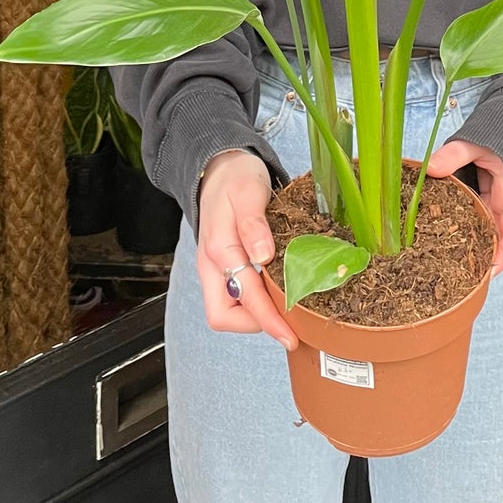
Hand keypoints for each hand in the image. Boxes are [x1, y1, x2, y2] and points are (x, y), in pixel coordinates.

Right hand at [196, 150, 297, 348]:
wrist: (220, 166)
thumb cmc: (235, 176)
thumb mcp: (248, 190)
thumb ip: (253, 223)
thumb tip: (263, 257)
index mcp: (219, 250)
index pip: (244, 298)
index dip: (268, 320)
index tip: (290, 335)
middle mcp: (213, 265)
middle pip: (224, 316)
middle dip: (256, 324)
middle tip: (290, 320)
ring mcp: (216, 268)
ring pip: (229, 309)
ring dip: (257, 314)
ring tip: (288, 307)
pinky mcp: (224, 266)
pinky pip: (236, 295)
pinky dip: (256, 300)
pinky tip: (279, 292)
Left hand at [426, 140, 502, 276]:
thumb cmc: (498, 144)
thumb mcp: (478, 144)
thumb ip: (456, 154)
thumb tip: (429, 168)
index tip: (487, 271)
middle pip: (495, 247)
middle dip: (478, 265)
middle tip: (455, 280)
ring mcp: (489, 215)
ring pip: (480, 242)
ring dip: (465, 256)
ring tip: (440, 272)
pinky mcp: (475, 212)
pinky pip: (467, 230)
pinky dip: (454, 240)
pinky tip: (434, 250)